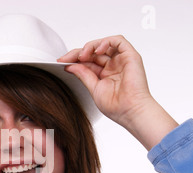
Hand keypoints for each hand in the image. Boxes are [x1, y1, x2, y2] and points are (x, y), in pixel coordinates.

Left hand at [59, 35, 177, 149]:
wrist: (130, 111)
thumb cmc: (117, 106)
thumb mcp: (93, 88)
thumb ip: (83, 74)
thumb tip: (69, 65)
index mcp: (105, 74)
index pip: (88, 61)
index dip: (74, 59)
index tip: (61, 62)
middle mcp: (113, 66)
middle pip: (94, 51)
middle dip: (78, 53)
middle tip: (66, 58)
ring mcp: (122, 60)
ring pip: (104, 44)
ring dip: (91, 46)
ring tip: (82, 55)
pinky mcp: (130, 56)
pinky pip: (118, 41)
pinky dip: (105, 42)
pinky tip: (96, 51)